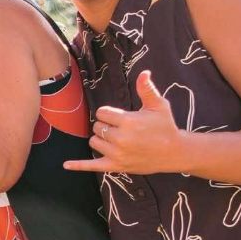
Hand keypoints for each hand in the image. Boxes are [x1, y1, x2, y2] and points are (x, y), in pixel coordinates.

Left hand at [66, 70, 187, 174]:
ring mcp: (117, 154)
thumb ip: (146, 89)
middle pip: (96, 126)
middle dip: (105, 125)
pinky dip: (79, 165)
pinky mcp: (116, 167)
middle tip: (122, 128)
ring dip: (101, 139)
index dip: (109, 113)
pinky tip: (66, 165)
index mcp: (129, 121)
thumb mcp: (158, 106)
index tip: (120, 116)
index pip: (102, 112)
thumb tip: (143, 72)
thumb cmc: (165, 126)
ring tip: (118, 139)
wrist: (174, 152)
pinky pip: (92, 166)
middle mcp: (121, 139)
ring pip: (94, 142)